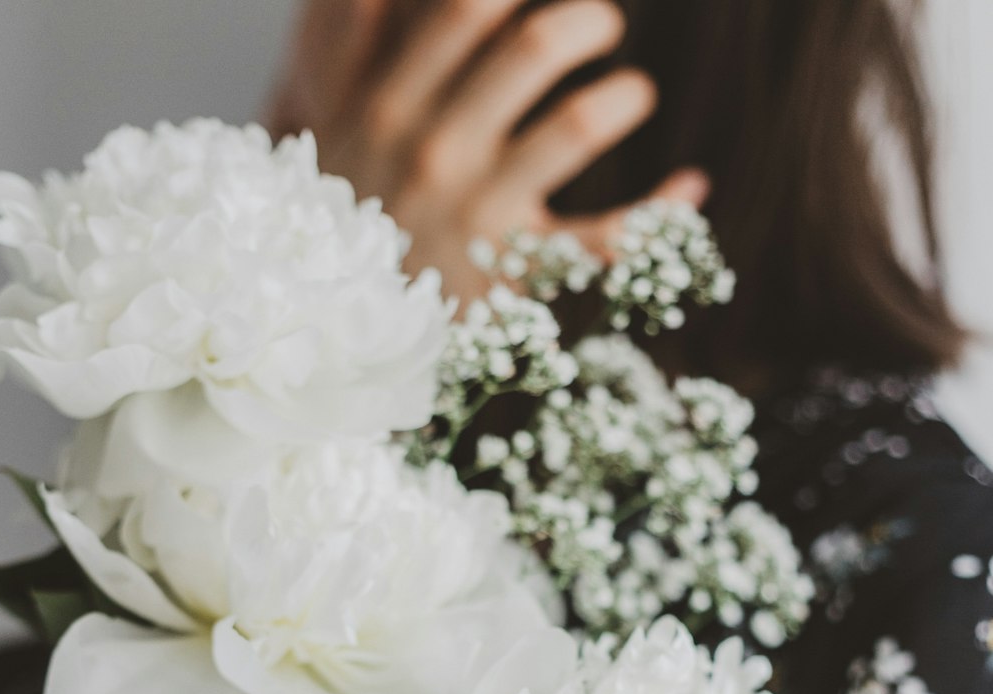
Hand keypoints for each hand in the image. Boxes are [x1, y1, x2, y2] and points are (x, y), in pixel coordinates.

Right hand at [265, 0, 708, 303]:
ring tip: (632, 94)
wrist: (333, 334)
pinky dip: (663, 210)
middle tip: (603, 27)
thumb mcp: (330, 129)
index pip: (467, 8)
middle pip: (534, 46)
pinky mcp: (517, 278)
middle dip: (588, 22)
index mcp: (389, 104)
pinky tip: (691, 186)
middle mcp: (435, 152)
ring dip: (623, 95)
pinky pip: (609, 238)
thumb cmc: (344, 217)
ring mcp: (478, 216)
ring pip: (577, 124)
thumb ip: (357, 47)